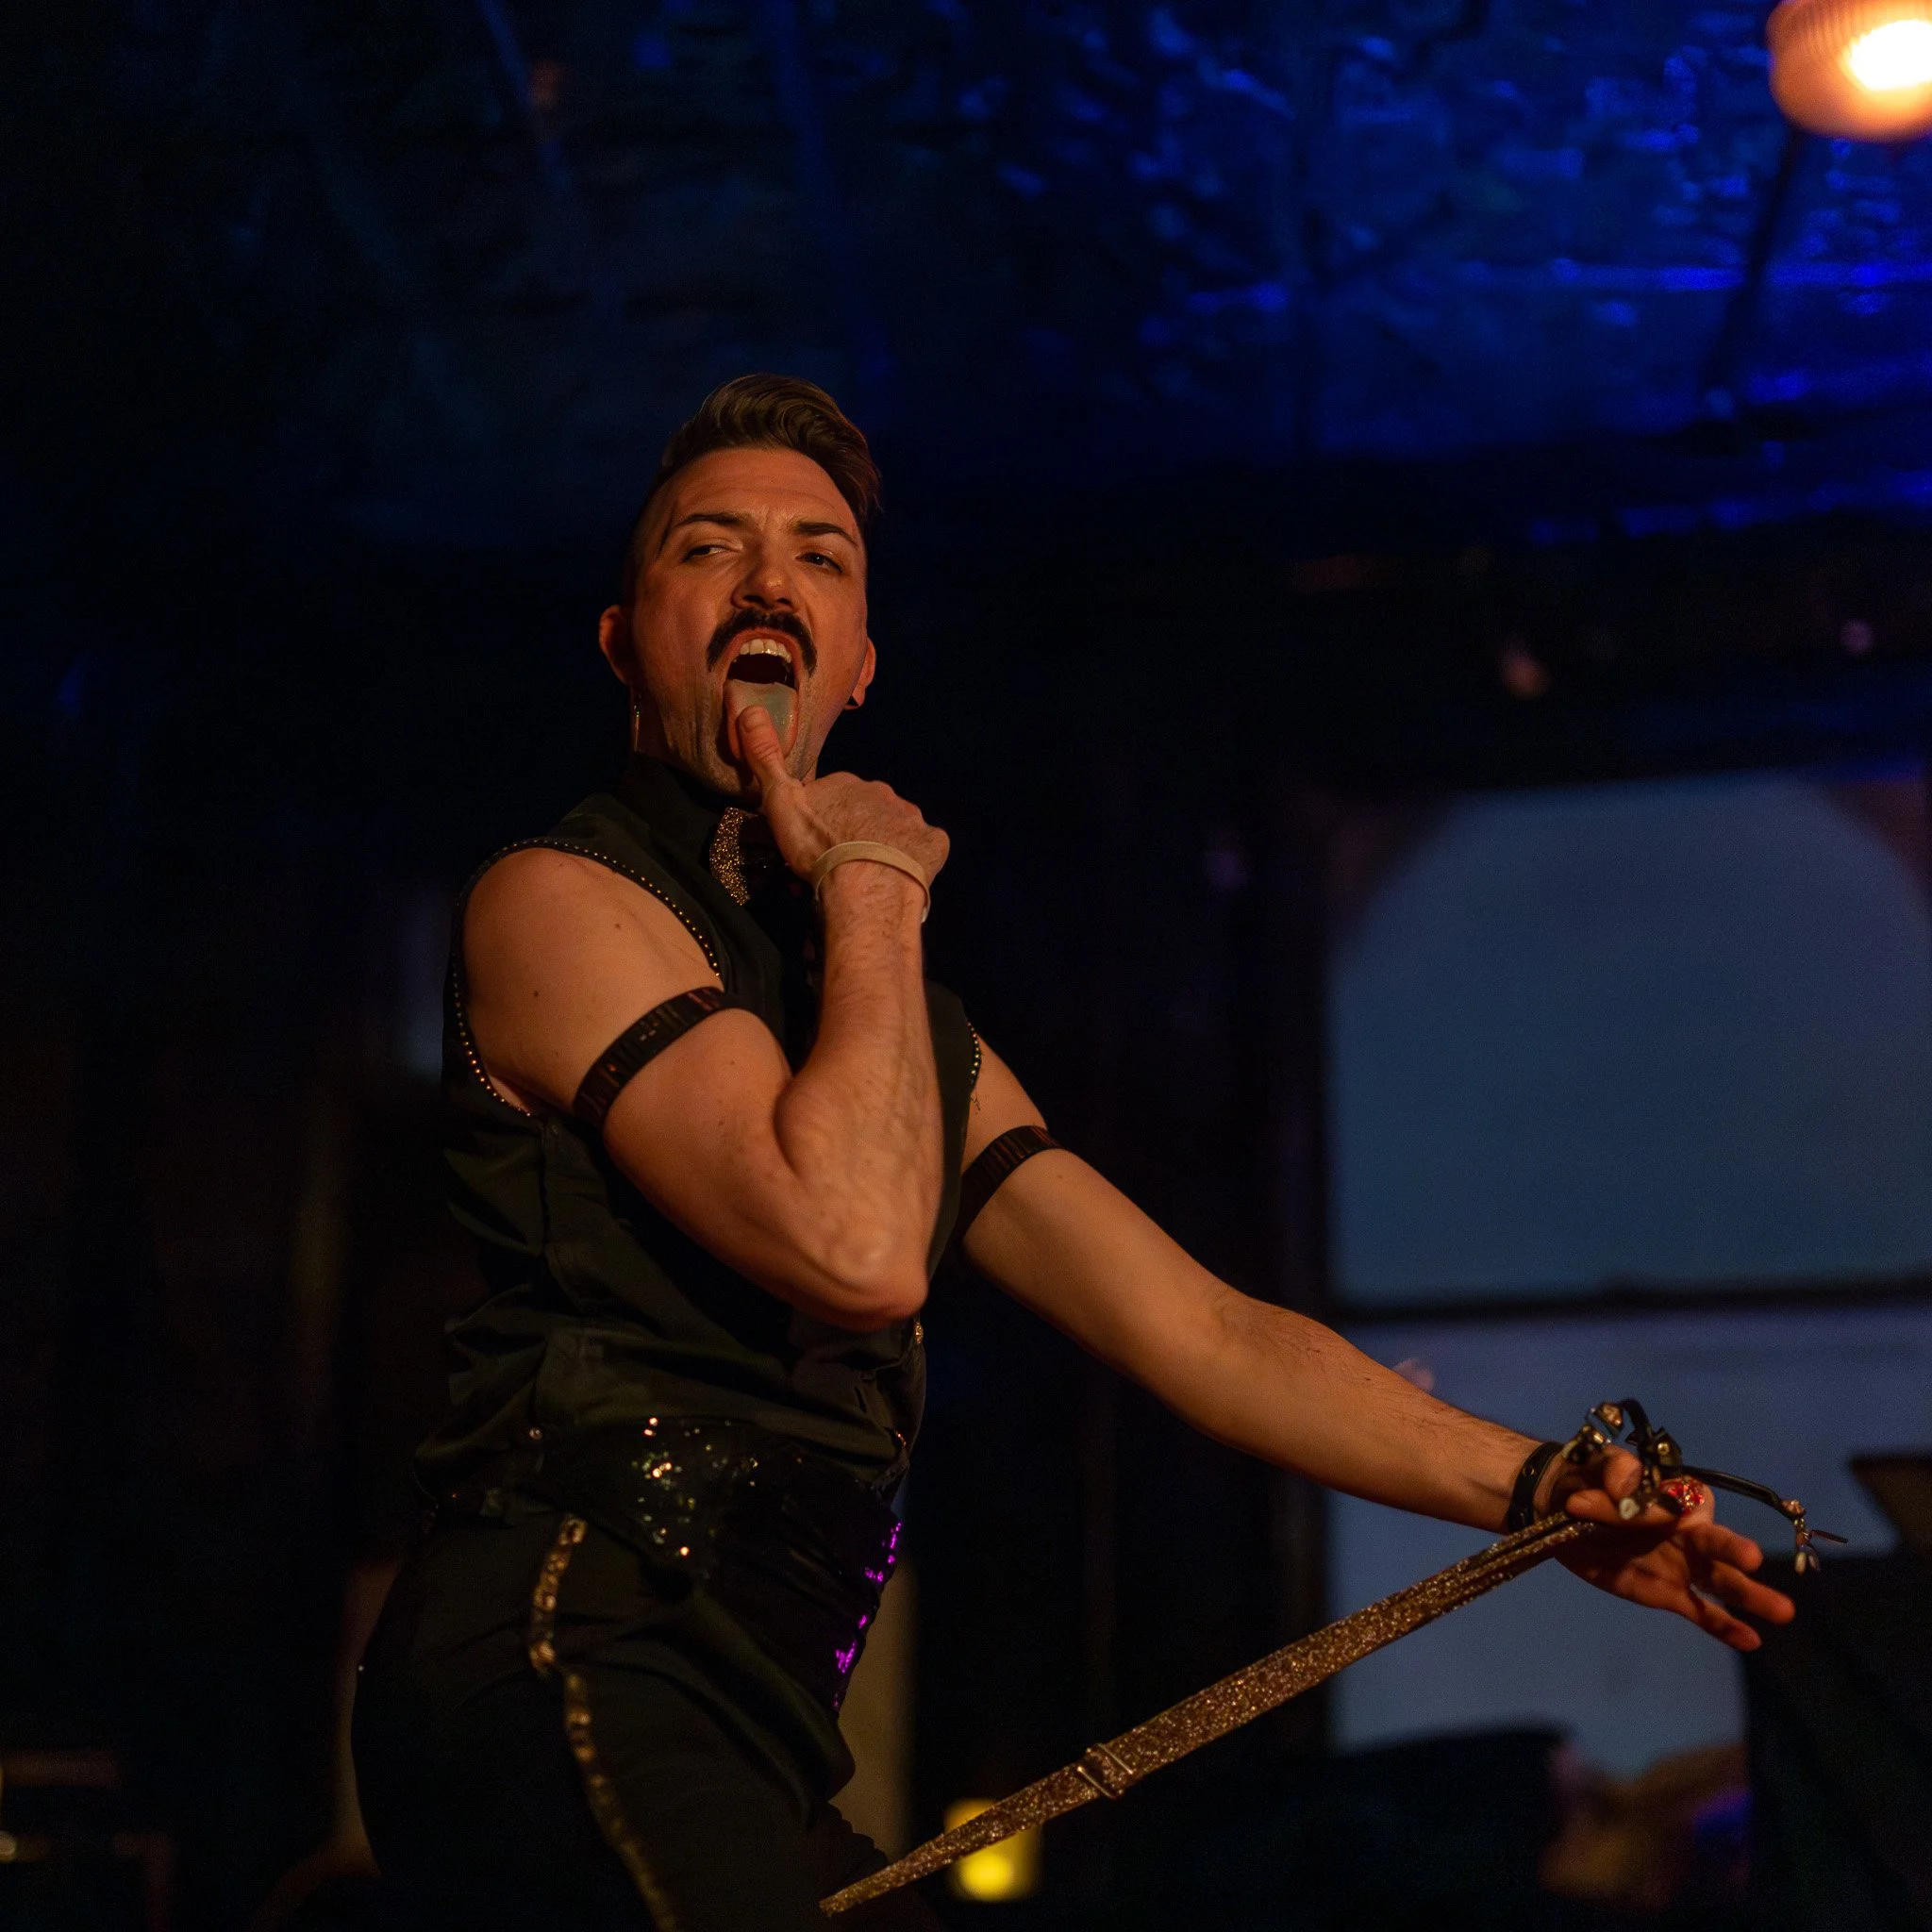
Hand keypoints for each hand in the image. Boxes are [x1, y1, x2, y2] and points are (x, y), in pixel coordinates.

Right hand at [730, 692, 949, 889]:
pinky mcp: (932, 843)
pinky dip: (914, 858)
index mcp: (846, 783)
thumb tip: (749, 708)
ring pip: (894, 828)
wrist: (865, 884)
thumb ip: (765, 759)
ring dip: (882, 845)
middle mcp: (881, 793)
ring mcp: (910, 817)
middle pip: (865, 811)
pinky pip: (924, 847)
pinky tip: (897, 875)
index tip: (813, 841)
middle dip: (854, 831)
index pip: (833, 795)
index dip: (822, 817)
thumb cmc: (820, 846)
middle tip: (838, 862)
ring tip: (866, 873)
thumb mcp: (781, 802)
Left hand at [1551, 1450, 1795, 1650]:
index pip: (1686, 1501)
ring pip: (1719, 1580)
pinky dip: (1724, 1626)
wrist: (1557, 1509)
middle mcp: (1685, 1531)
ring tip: (1783, 1611)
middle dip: (1731, 1548)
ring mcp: (1680, 1564)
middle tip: (1751, 1557)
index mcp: (1671, 1495)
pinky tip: (1751, 1641)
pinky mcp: (1667, 1592)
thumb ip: (1615, 1475)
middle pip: (1715, 1540)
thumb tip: (1625, 1487)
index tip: (1661, 1515)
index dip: (1675, 1508)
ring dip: (1748, 1595)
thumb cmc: (1584, 1479)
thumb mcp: (1594, 1468)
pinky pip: (1700, 1611)